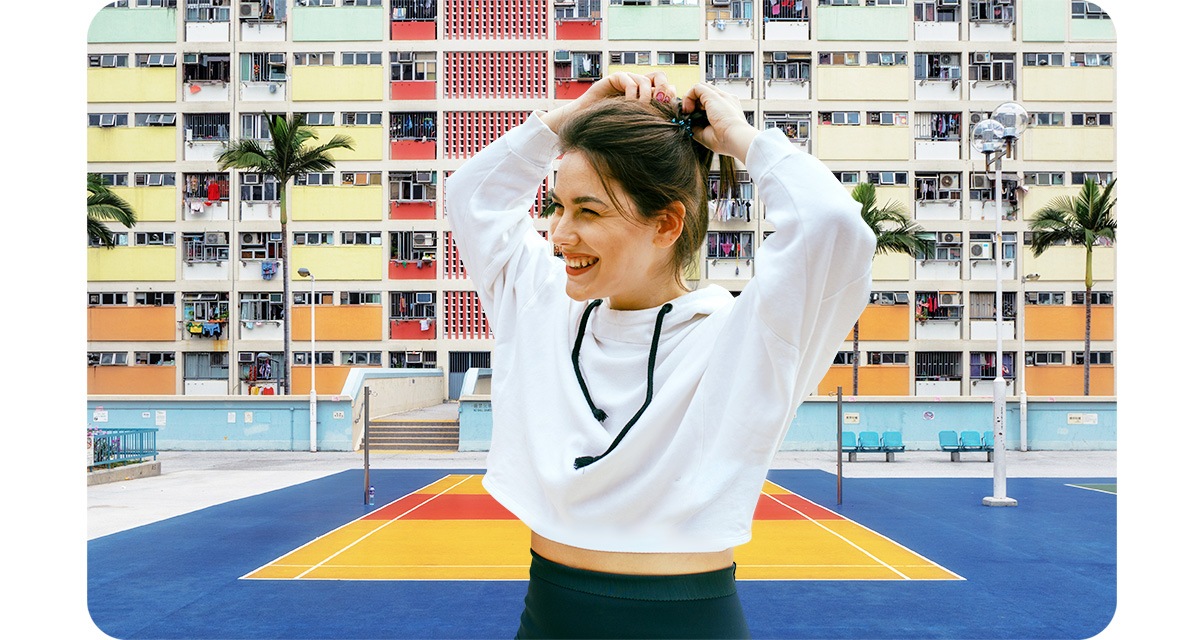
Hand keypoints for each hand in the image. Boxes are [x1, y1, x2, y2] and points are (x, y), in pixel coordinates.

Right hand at [539, 71, 675, 133]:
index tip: (670, 110)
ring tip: (640, 110)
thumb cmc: (612, 130)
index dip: (670, 96)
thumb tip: (674, 124)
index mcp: (647, 95)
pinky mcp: (615, 79)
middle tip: (660, 106)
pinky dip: (632, 94)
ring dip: (646, 96)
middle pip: (660, 77)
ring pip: (646, 80)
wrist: (588, 127)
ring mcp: (627, 81)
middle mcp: (639, 85)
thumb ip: (653, 121)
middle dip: (663, 91)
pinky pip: (629, 81)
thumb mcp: (637, 125)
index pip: (666, 87)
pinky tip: (628, 106)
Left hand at [680, 83, 758, 163]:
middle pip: (705, 93)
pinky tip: (689, 109)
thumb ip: (698, 128)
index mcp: (727, 109)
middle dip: (694, 103)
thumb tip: (690, 125)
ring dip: (690, 99)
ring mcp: (720, 96)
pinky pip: (696, 88)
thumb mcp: (708, 135)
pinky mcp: (713, 95)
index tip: (694, 120)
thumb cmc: (726, 140)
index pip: (711, 102)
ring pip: (701, 88)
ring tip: (689, 112)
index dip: (699, 108)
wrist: (735, 138)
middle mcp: (725, 100)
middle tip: (689, 115)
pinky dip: (688, 96)